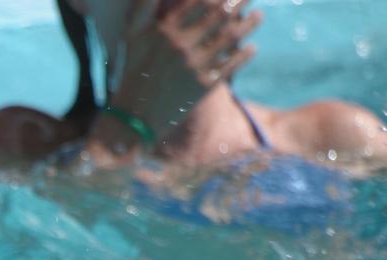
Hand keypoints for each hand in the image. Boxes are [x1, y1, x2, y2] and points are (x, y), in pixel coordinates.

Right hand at [113, 0, 261, 138]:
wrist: (135, 117)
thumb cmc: (132, 73)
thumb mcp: (131, 37)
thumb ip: (142, 9)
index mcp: (163, 30)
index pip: (200, 0)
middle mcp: (180, 44)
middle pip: (220, 13)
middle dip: (240, 1)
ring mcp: (193, 65)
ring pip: (230, 36)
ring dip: (249, 24)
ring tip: (259, 15)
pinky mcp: (203, 85)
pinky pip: (231, 64)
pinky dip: (245, 54)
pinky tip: (251, 47)